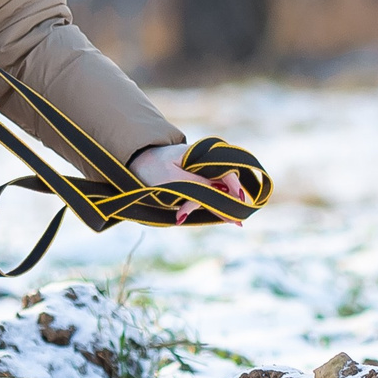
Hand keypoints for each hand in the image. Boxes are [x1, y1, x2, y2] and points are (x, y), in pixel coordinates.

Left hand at [131, 144, 250, 223]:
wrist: (135, 162)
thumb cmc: (152, 167)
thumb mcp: (172, 178)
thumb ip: (196, 184)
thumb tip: (220, 192)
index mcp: (200, 155)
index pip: (225, 170)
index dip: (235, 186)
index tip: (242, 201)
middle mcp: (202, 163)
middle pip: (221, 184)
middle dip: (226, 203)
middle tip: (237, 222)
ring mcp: (198, 173)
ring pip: (211, 192)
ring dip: (208, 206)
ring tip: (200, 220)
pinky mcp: (192, 182)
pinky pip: (201, 194)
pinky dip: (198, 206)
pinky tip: (188, 217)